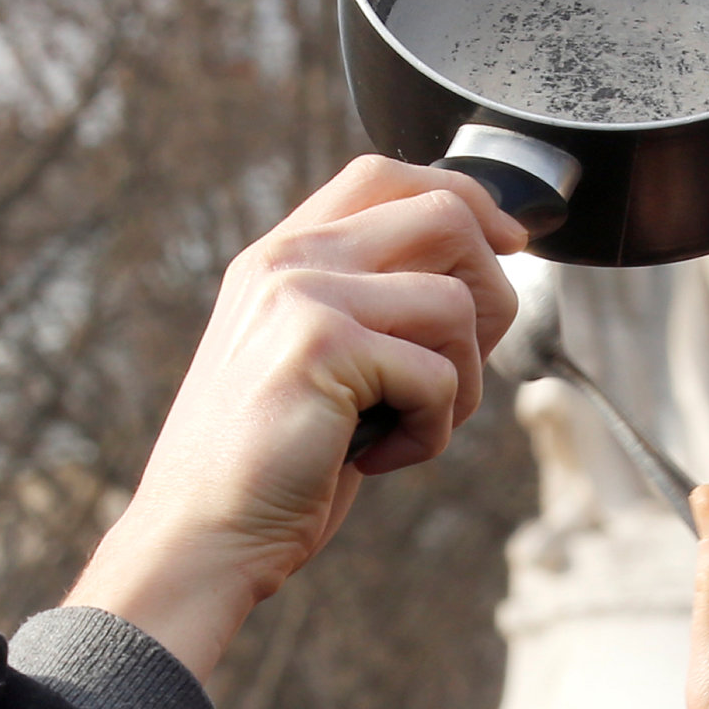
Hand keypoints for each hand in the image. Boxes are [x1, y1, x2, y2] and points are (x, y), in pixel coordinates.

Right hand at [68, 157, 525, 679]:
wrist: (202, 534)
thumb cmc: (271, 465)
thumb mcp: (319, 361)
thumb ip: (372, 304)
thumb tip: (484, 278)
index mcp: (282, 255)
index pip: (385, 174)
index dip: (463, 198)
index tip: (506, 245)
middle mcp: (288, 259)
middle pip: (443, 215)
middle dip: (490, 293)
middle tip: (459, 370)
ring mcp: (301, 295)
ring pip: (456, 303)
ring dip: (461, 382)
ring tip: (410, 426)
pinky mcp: (322, 346)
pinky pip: (438, 374)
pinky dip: (431, 433)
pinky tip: (378, 457)